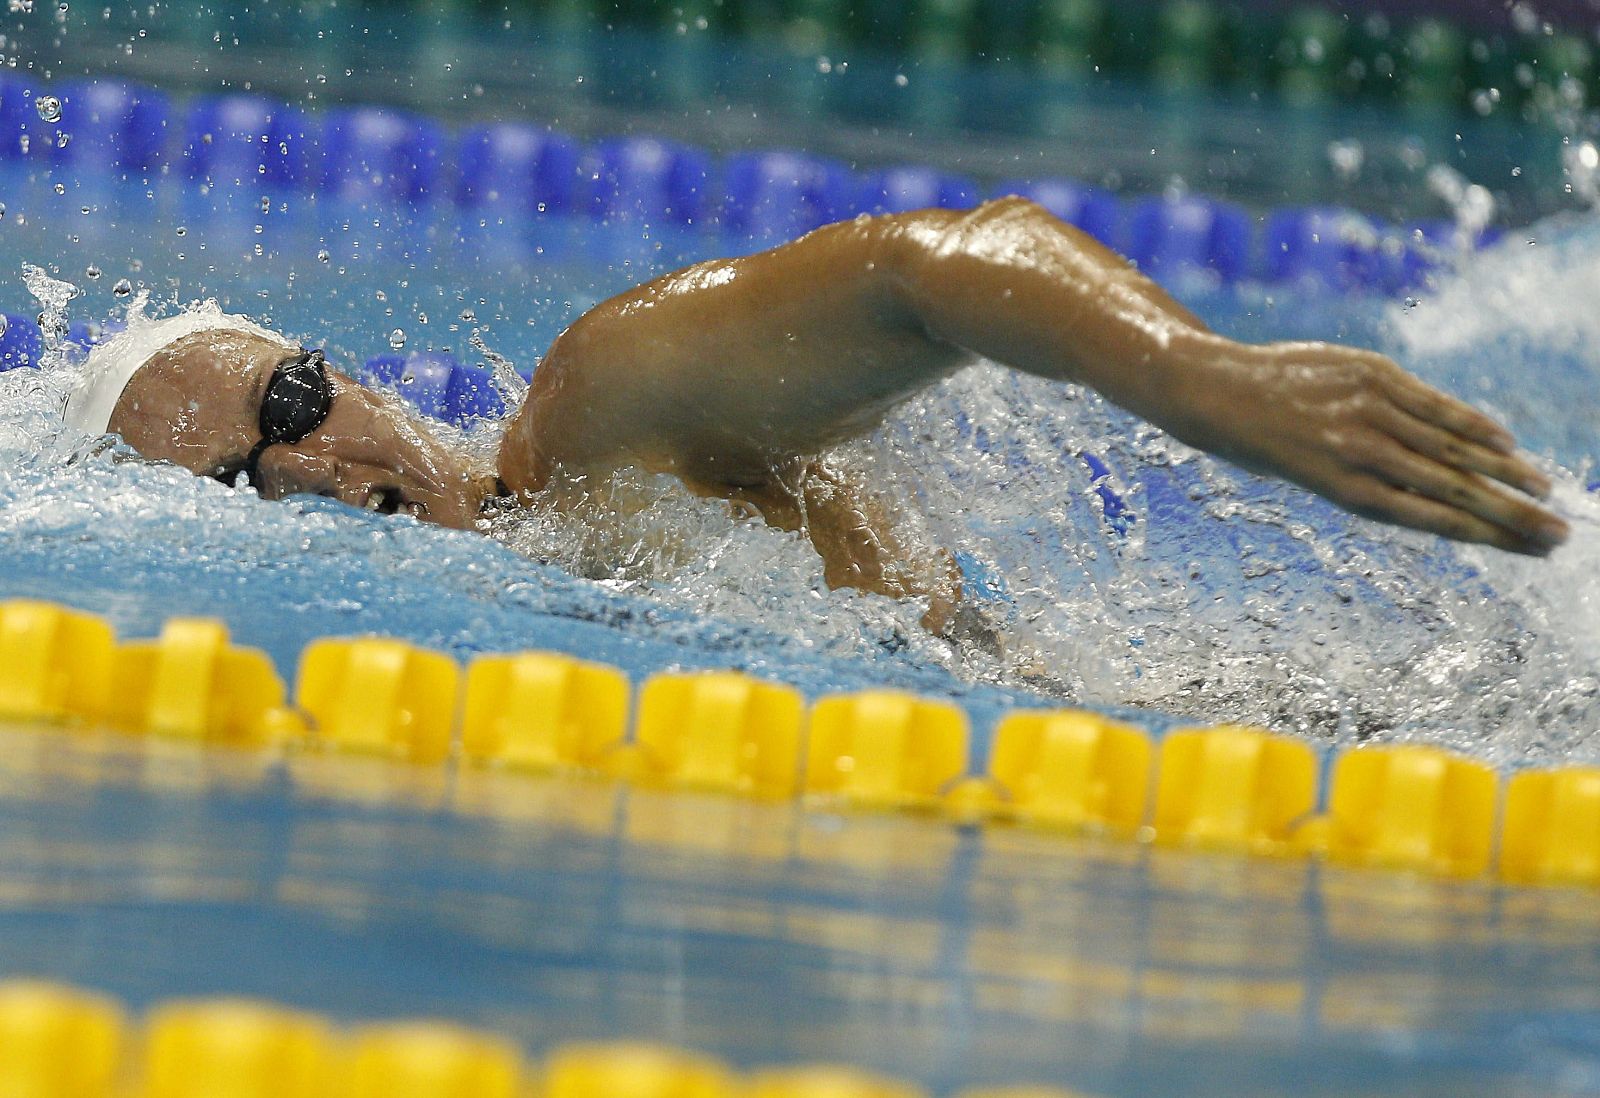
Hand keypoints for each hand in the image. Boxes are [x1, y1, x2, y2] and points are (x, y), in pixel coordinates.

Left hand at [1176, 340, 1569, 555]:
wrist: (1218, 393)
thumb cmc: (1266, 441)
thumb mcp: (1313, 474)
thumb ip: (1373, 479)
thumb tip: (1437, 489)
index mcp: (1347, 492)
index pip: (1434, 520)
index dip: (1485, 537)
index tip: (1529, 552)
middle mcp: (1362, 456)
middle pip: (1454, 490)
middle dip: (1510, 515)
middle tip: (1559, 536)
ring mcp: (1369, 413)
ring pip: (1451, 448)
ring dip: (1505, 473)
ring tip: (1545, 494)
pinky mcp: (1372, 376)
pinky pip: (1432, 403)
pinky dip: (1472, 423)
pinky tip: (1505, 444)